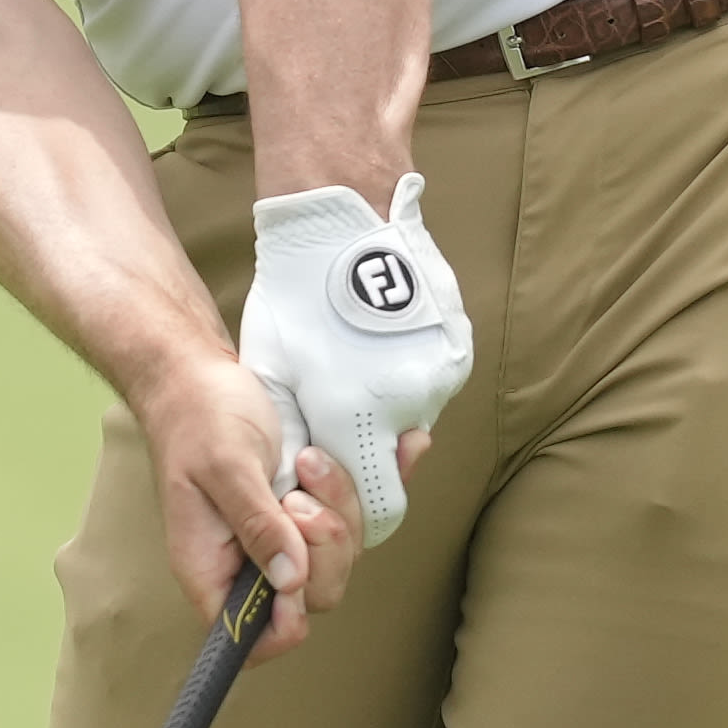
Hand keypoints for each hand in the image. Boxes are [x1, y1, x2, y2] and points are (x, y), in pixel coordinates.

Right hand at [136, 347, 362, 657]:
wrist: (201, 375)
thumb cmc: (197, 418)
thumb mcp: (225, 468)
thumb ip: (257, 525)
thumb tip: (290, 581)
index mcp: (214, 569)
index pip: (251, 637)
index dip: (285, 618)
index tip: (296, 568)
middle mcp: (252, 562)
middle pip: (314, 593)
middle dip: (324, 543)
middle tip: (299, 494)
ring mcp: (286, 536)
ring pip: (342, 553)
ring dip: (342, 506)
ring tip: (311, 460)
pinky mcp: (312, 506)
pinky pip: (360, 515)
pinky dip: (382, 483)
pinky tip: (406, 448)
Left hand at [237, 176, 473, 544]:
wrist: (343, 222)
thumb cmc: (294, 298)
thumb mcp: (271, 373)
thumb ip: (289, 440)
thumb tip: (294, 488)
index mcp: (356, 418)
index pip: (376, 505)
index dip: (351, 504)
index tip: (324, 479)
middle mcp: (408, 405)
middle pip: (394, 462)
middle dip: (364, 454)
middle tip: (330, 412)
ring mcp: (439, 376)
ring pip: (413, 419)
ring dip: (386, 412)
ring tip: (352, 366)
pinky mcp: (456, 351)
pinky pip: (430, 385)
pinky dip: (405, 378)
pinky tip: (376, 346)